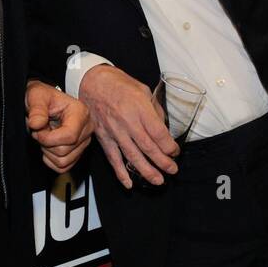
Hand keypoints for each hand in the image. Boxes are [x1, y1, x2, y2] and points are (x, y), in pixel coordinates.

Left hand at [25, 80, 92, 173]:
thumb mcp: (36, 96)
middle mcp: (86, 128)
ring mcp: (84, 142)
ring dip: (48, 152)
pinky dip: (51, 160)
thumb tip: (36, 124)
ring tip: (45, 137)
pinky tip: (49, 145)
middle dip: (46, 144)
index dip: (48, 138)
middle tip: (41, 131)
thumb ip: (36, 109)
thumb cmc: (42, 98)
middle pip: (65, 151)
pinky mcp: (78, 153)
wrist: (44, 102)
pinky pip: (63, 167)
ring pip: (64, 161)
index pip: (69, 136)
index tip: (37, 130)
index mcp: (81, 113)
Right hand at [78, 65, 175, 188]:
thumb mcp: (143, 90)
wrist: (93, 82)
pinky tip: (129, 183)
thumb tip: (164, 128)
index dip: (169, 146)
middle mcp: (127, 121)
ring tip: (158, 180)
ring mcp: (114, 131)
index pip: (158, 133)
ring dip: (146, 171)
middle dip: (162, 162)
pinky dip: (120, 173)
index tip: (175, 151)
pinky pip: (113, 158)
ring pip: (132, 156)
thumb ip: (154, 110)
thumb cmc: (119, 84)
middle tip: (172, 170)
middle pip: (148, 147)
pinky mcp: (104, 138)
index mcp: (139, 108)